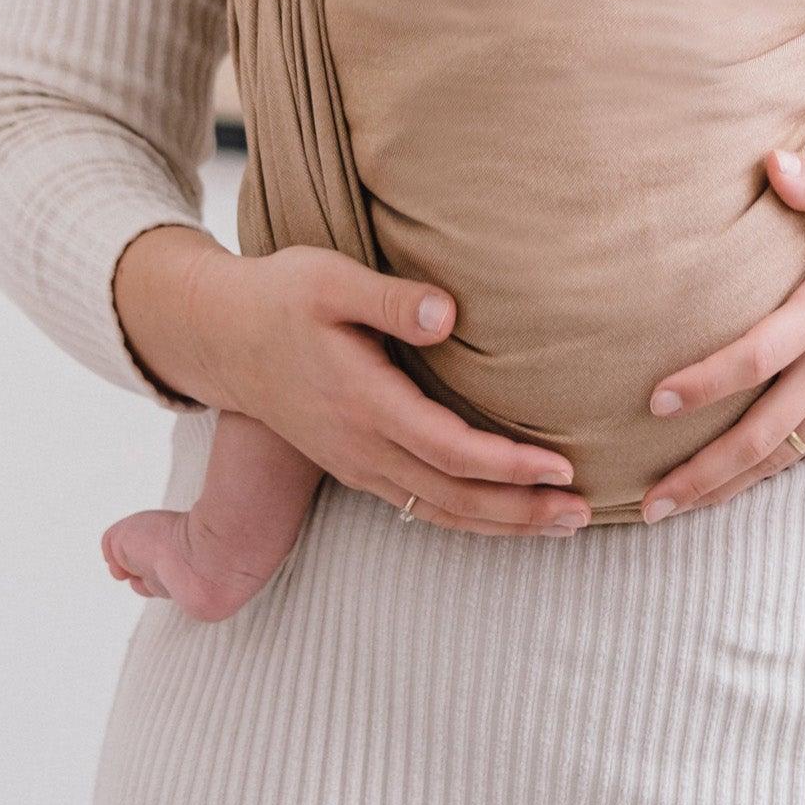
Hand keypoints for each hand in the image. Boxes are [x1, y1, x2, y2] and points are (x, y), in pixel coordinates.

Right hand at [173, 233, 593, 537]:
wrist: (221, 336)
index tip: (561, 466)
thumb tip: (448, 314)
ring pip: (437, 511)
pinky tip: (502, 516)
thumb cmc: (282, 297)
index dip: (508, 466)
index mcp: (363, 402)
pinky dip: (467, 517)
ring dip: (502, 524)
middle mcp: (361, 446)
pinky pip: (418, 505)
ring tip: (562, 524)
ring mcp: (355, 462)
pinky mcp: (354, 464)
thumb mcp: (329, 279)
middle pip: (453, 496)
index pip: (449, 449)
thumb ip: (389, 298)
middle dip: (521, 511)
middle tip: (584, 513)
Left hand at [634, 148, 804, 521]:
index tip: (657, 401)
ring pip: (783, 454)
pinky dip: (763, 472)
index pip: (761, 354)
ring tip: (666, 509)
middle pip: (764, 432)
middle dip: (705, 471)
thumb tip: (769, 161)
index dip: (707, 381)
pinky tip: (725, 484)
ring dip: (725, 484)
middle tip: (647, 505)